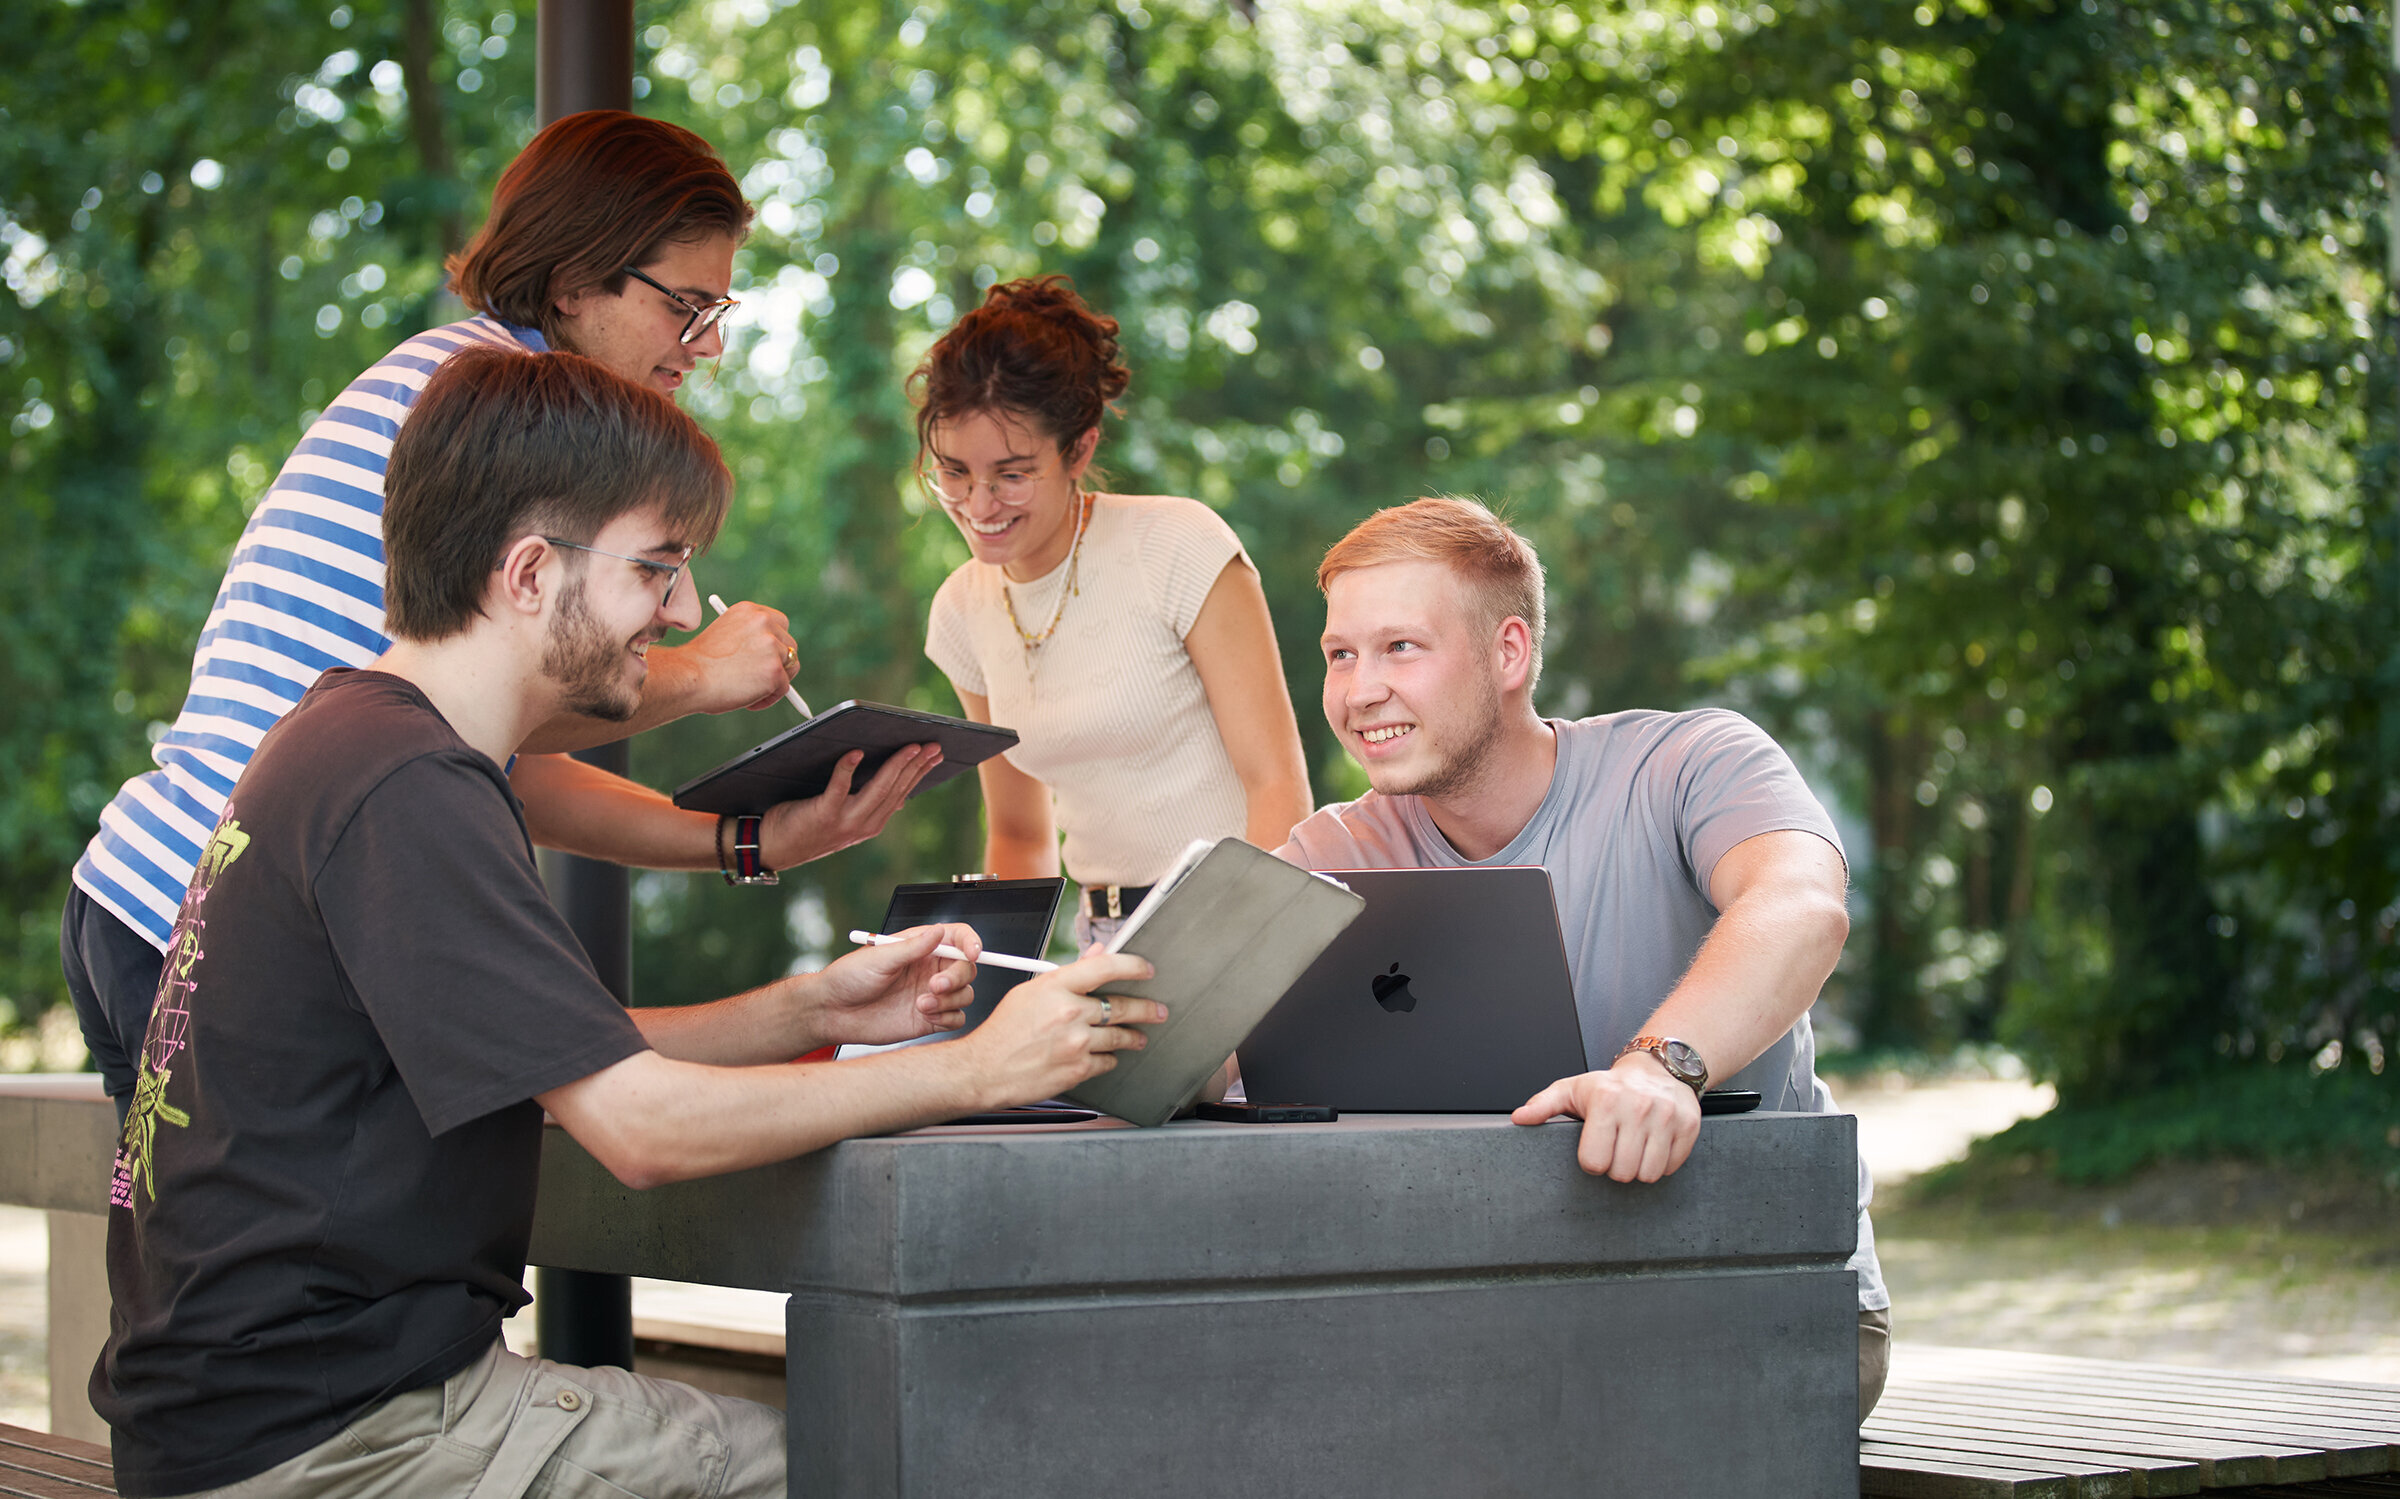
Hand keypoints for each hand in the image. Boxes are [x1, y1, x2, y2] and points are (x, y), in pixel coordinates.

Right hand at [660, 600, 798, 714]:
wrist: (687, 677)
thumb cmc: (698, 664)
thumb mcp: (725, 637)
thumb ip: (748, 641)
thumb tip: (770, 660)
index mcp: (749, 611)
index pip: (779, 623)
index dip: (776, 643)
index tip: (769, 657)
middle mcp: (763, 622)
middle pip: (790, 645)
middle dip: (780, 664)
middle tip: (760, 680)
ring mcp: (771, 645)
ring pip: (791, 667)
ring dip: (775, 683)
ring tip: (749, 693)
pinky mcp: (774, 669)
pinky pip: (783, 689)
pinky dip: (768, 699)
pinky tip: (748, 702)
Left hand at [761, 744, 943, 867]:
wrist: (771, 848)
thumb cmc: (805, 827)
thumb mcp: (845, 821)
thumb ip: (870, 809)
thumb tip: (901, 797)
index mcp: (871, 823)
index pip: (902, 792)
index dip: (920, 772)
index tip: (935, 754)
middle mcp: (863, 824)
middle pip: (895, 788)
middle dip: (916, 764)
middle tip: (931, 744)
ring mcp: (845, 820)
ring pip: (878, 789)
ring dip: (895, 765)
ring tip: (909, 747)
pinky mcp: (824, 813)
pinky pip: (839, 788)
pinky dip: (847, 769)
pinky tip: (855, 753)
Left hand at [806, 923, 982, 1046]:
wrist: (833, 1012)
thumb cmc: (849, 978)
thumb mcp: (880, 957)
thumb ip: (913, 947)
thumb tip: (939, 932)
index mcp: (921, 947)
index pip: (958, 938)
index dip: (972, 942)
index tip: (973, 953)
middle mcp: (930, 969)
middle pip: (967, 968)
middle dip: (957, 977)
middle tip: (935, 986)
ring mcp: (932, 995)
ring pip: (965, 994)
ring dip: (950, 1000)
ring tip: (921, 1004)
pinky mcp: (930, 1019)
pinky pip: (957, 1018)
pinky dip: (948, 1018)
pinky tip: (926, 1016)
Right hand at [963, 947, 1164, 1108]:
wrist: (983, 1069)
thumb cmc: (1002, 1031)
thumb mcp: (1030, 991)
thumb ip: (1068, 974)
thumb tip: (1096, 955)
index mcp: (1055, 986)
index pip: (1106, 966)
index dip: (1133, 966)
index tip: (1147, 970)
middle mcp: (1068, 1012)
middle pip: (1123, 1006)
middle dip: (1147, 1009)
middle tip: (1157, 1010)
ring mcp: (1075, 1042)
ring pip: (1120, 1036)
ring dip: (1133, 1037)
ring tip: (1137, 1037)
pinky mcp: (1077, 1069)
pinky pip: (1108, 1061)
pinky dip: (1109, 1058)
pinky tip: (1105, 1055)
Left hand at [1512, 1055, 1702, 1182]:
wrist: (1658, 1068)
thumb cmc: (1611, 1085)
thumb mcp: (1572, 1089)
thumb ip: (1543, 1105)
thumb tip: (1520, 1118)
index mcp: (1606, 1101)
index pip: (1594, 1162)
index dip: (1592, 1161)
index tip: (1595, 1148)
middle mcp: (1638, 1108)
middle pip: (1622, 1173)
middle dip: (1615, 1166)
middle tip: (1616, 1147)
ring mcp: (1667, 1117)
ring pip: (1648, 1174)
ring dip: (1639, 1168)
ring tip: (1634, 1146)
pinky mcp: (1688, 1126)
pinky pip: (1670, 1167)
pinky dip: (1661, 1162)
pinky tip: (1653, 1144)